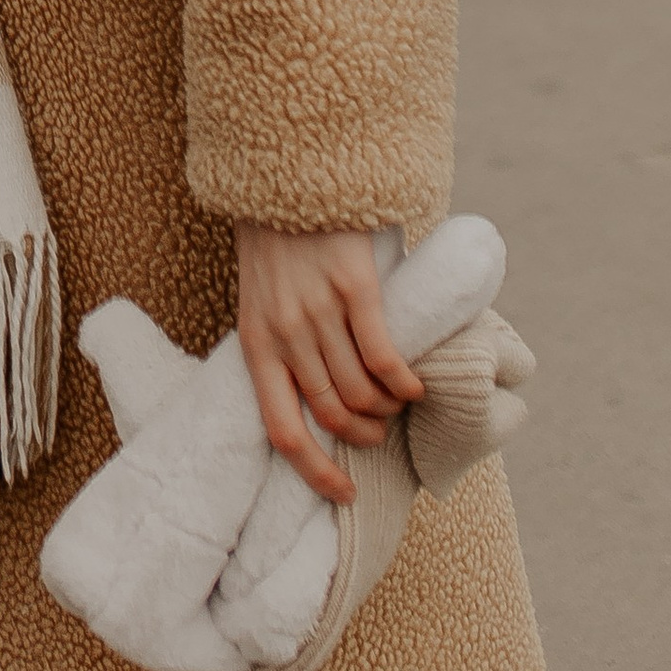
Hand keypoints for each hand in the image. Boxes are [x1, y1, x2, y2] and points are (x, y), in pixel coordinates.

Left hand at [234, 222, 422, 502]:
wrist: (281, 176)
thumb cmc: (274, 244)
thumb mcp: (261, 298)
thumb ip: (283, 342)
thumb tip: (317, 395)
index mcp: (256, 341)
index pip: (281, 428)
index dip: (315, 470)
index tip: (342, 493)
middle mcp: (285, 333)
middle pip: (330, 414)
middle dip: (360, 435)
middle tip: (377, 431)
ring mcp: (319, 311)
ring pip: (359, 390)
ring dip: (384, 410)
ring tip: (395, 404)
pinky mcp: (353, 287)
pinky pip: (384, 355)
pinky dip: (403, 381)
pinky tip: (414, 385)